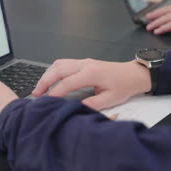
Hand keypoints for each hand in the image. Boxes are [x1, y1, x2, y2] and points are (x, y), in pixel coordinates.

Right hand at [32, 59, 150, 110]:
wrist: (133, 74)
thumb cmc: (124, 86)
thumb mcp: (110, 100)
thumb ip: (91, 104)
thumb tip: (75, 108)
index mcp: (91, 73)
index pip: (67, 83)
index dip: (55, 93)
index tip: (46, 101)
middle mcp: (85, 64)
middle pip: (58, 69)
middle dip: (45, 81)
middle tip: (36, 94)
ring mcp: (84, 61)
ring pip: (59, 64)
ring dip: (47, 74)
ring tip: (40, 88)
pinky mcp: (84, 62)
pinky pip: (64, 63)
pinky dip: (53, 70)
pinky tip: (50, 78)